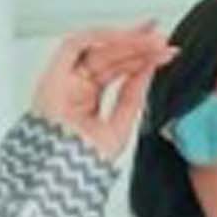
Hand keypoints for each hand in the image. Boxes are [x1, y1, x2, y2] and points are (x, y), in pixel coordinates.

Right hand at [30, 19, 177, 163]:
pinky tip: (125, 37)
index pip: (117, 72)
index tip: (164, 54)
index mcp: (87, 101)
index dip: (142, 60)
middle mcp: (74, 87)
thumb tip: (147, 70)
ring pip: (97, 49)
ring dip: (125, 41)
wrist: (61, 179)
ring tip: (151, 41)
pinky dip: (101, 38)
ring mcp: (63, 79)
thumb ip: (132, 98)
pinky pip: (76, 44)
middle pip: (110, 57)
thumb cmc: (81, 165)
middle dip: (138, 47)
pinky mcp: (52, 73)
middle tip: (162, 41)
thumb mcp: (118, 129)